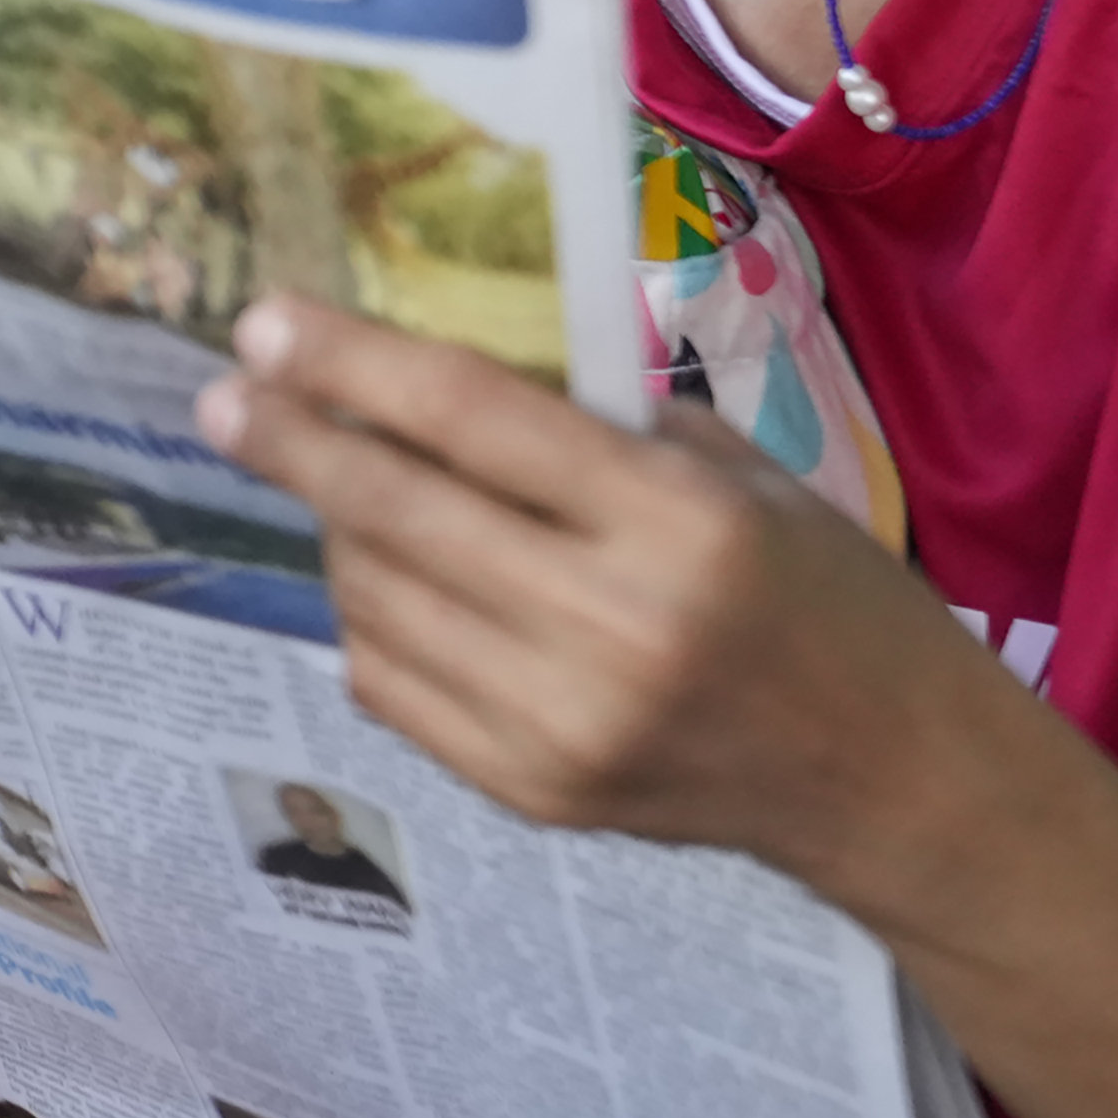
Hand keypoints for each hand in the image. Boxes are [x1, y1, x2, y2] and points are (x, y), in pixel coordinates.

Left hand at [191, 292, 1000, 883]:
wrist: (894, 783)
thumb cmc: (828, 601)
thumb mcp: (746, 482)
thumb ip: (599, 433)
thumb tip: (436, 380)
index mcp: (679, 524)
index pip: (474, 419)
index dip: (354, 365)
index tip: (263, 324)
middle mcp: (612, 627)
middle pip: (398, 512)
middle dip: (292, 444)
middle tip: (224, 398)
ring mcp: (561, 723)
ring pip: (377, 600)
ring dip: (339, 533)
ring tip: (342, 487)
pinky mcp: (532, 793)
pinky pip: (392, 685)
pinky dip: (371, 621)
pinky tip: (391, 583)